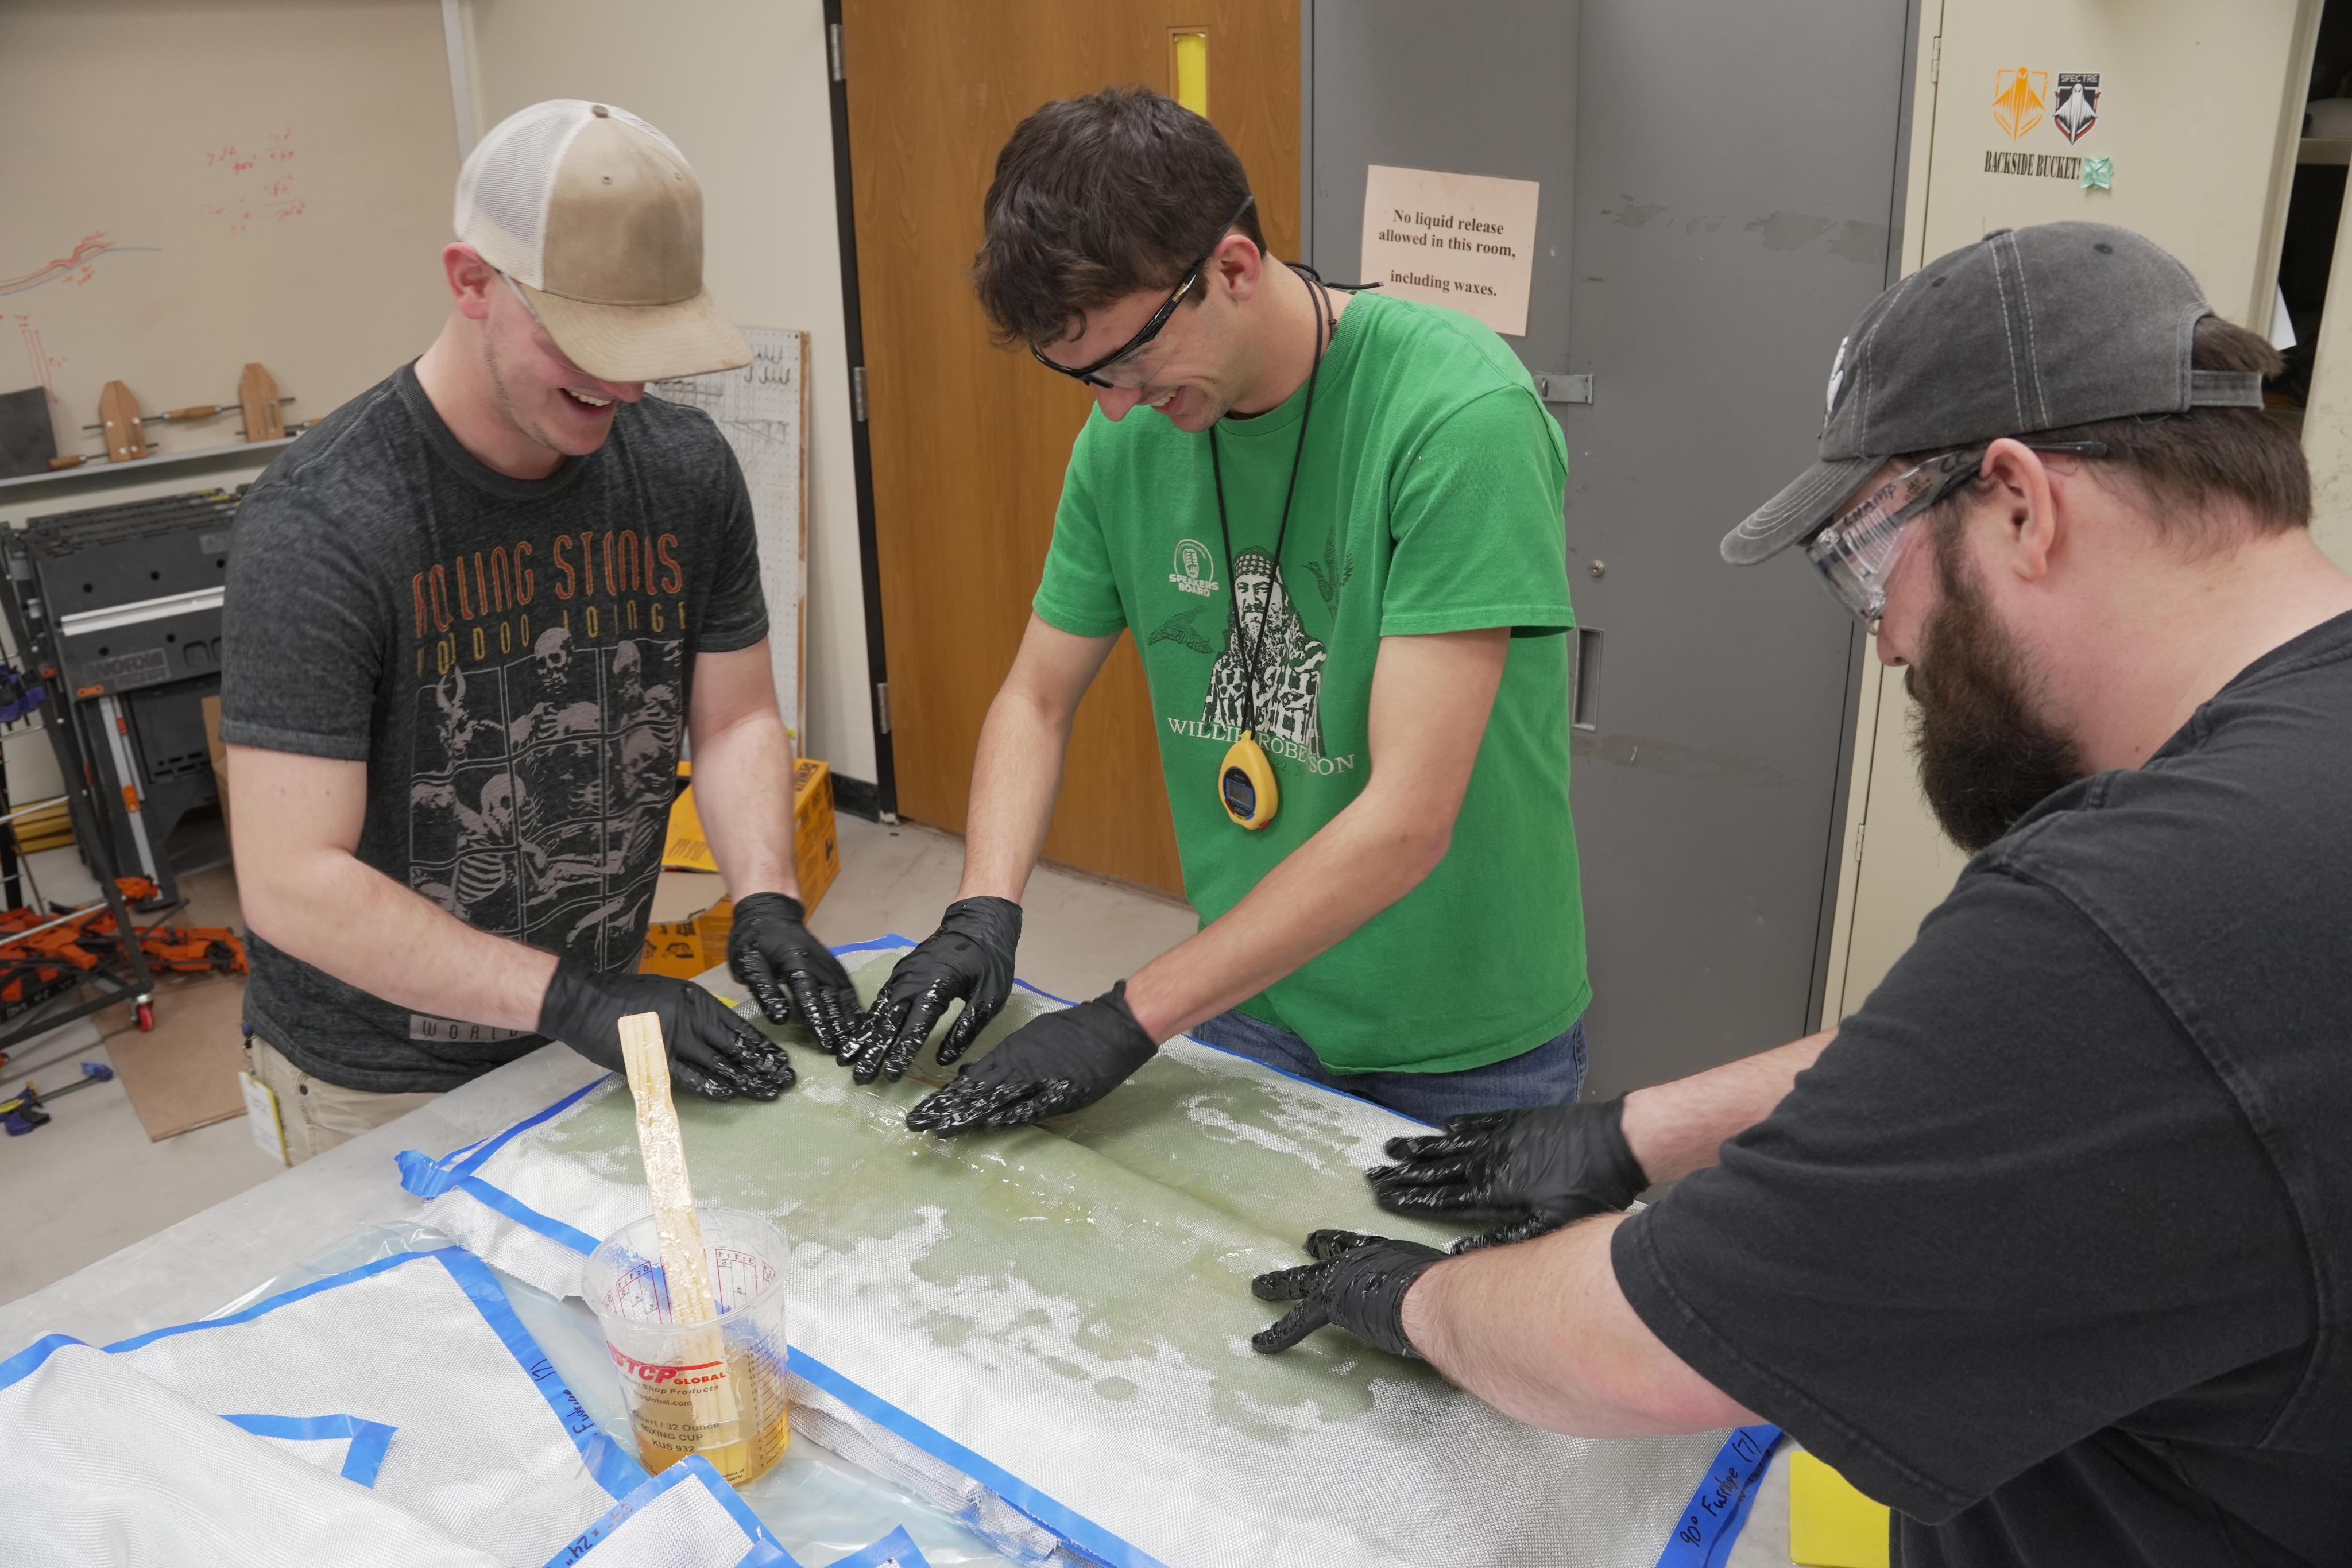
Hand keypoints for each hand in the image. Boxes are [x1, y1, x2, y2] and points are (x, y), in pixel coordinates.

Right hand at [538, 960, 793, 1101]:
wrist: (586, 1001)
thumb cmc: (628, 997)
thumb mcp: (671, 993)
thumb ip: (697, 1012)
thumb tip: (722, 1031)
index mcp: (696, 1001)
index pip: (738, 1026)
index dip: (761, 1045)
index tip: (780, 1059)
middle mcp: (689, 1018)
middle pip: (734, 1047)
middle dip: (762, 1065)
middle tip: (785, 1080)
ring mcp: (672, 1040)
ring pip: (717, 1064)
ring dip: (744, 1080)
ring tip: (768, 1091)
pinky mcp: (652, 1060)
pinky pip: (688, 1077)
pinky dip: (710, 1085)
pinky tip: (730, 1093)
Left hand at [727, 892, 857, 1053]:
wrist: (771, 914)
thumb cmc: (755, 941)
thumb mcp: (748, 963)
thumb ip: (764, 989)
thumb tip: (779, 1018)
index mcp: (796, 962)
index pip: (809, 996)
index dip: (819, 1022)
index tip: (826, 1044)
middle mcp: (819, 964)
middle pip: (832, 998)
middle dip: (839, 1027)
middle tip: (846, 1052)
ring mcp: (829, 965)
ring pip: (844, 995)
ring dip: (850, 1020)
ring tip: (856, 1043)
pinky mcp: (834, 967)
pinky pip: (848, 988)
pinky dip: (855, 1007)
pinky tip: (861, 1023)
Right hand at [841, 897, 1021, 1081]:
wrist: (978, 921)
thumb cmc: (988, 959)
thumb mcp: (989, 996)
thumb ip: (967, 1028)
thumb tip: (945, 1059)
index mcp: (936, 987)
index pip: (915, 1027)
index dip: (902, 1053)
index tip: (891, 1075)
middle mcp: (913, 981)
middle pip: (889, 1022)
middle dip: (873, 1051)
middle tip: (860, 1077)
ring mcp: (903, 974)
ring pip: (879, 1010)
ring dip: (864, 1036)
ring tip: (847, 1059)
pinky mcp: (901, 972)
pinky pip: (881, 999)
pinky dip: (869, 1018)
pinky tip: (860, 1033)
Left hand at [902, 981, 1154, 1133]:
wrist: (1112, 1026)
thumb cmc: (1071, 1033)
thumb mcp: (1029, 1042)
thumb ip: (999, 1061)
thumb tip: (966, 1076)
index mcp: (1010, 1055)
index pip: (968, 1082)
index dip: (942, 1099)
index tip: (918, 1114)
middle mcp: (1018, 1068)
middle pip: (974, 1092)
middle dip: (943, 1109)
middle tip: (914, 1125)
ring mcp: (1039, 1080)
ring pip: (997, 1099)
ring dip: (968, 1115)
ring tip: (940, 1131)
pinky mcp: (1062, 1092)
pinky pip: (1034, 1105)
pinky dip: (1012, 1115)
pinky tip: (992, 1125)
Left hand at [1249, 1230, 1446, 1356]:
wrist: (1430, 1297)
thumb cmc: (1444, 1291)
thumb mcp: (1437, 1282)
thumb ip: (1430, 1290)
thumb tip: (1449, 1303)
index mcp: (1385, 1254)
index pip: (1357, 1246)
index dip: (1342, 1244)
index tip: (1330, 1241)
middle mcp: (1359, 1260)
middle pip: (1328, 1255)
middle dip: (1314, 1253)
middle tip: (1303, 1247)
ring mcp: (1340, 1280)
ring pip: (1301, 1280)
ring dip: (1278, 1285)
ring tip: (1259, 1287)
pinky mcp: (1330, 1305)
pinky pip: (1296, 1322)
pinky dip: (1277, 1334)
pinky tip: (1261, 1344)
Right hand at [1366, 1097, 1645, 1251]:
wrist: (1616, 1142)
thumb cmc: (1589, 1189)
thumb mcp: (1550, 1224)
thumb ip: (1506, 1237)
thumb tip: (1464, 1249)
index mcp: (1495, 1188)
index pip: (1442, 1196)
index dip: (1410, 1197)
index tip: (1383, 1196)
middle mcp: (1491, 1160)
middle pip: (1438, 1168)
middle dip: (1404, 1173)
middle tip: (1374, 1173)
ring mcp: (1503, 1137)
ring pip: (1452, 1143)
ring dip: (1422, 1147)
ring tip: (1394, 1147)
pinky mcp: (1518, 1121)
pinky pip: (1479, 1122)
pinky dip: (1458, 1125)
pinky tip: (1444, 1127)